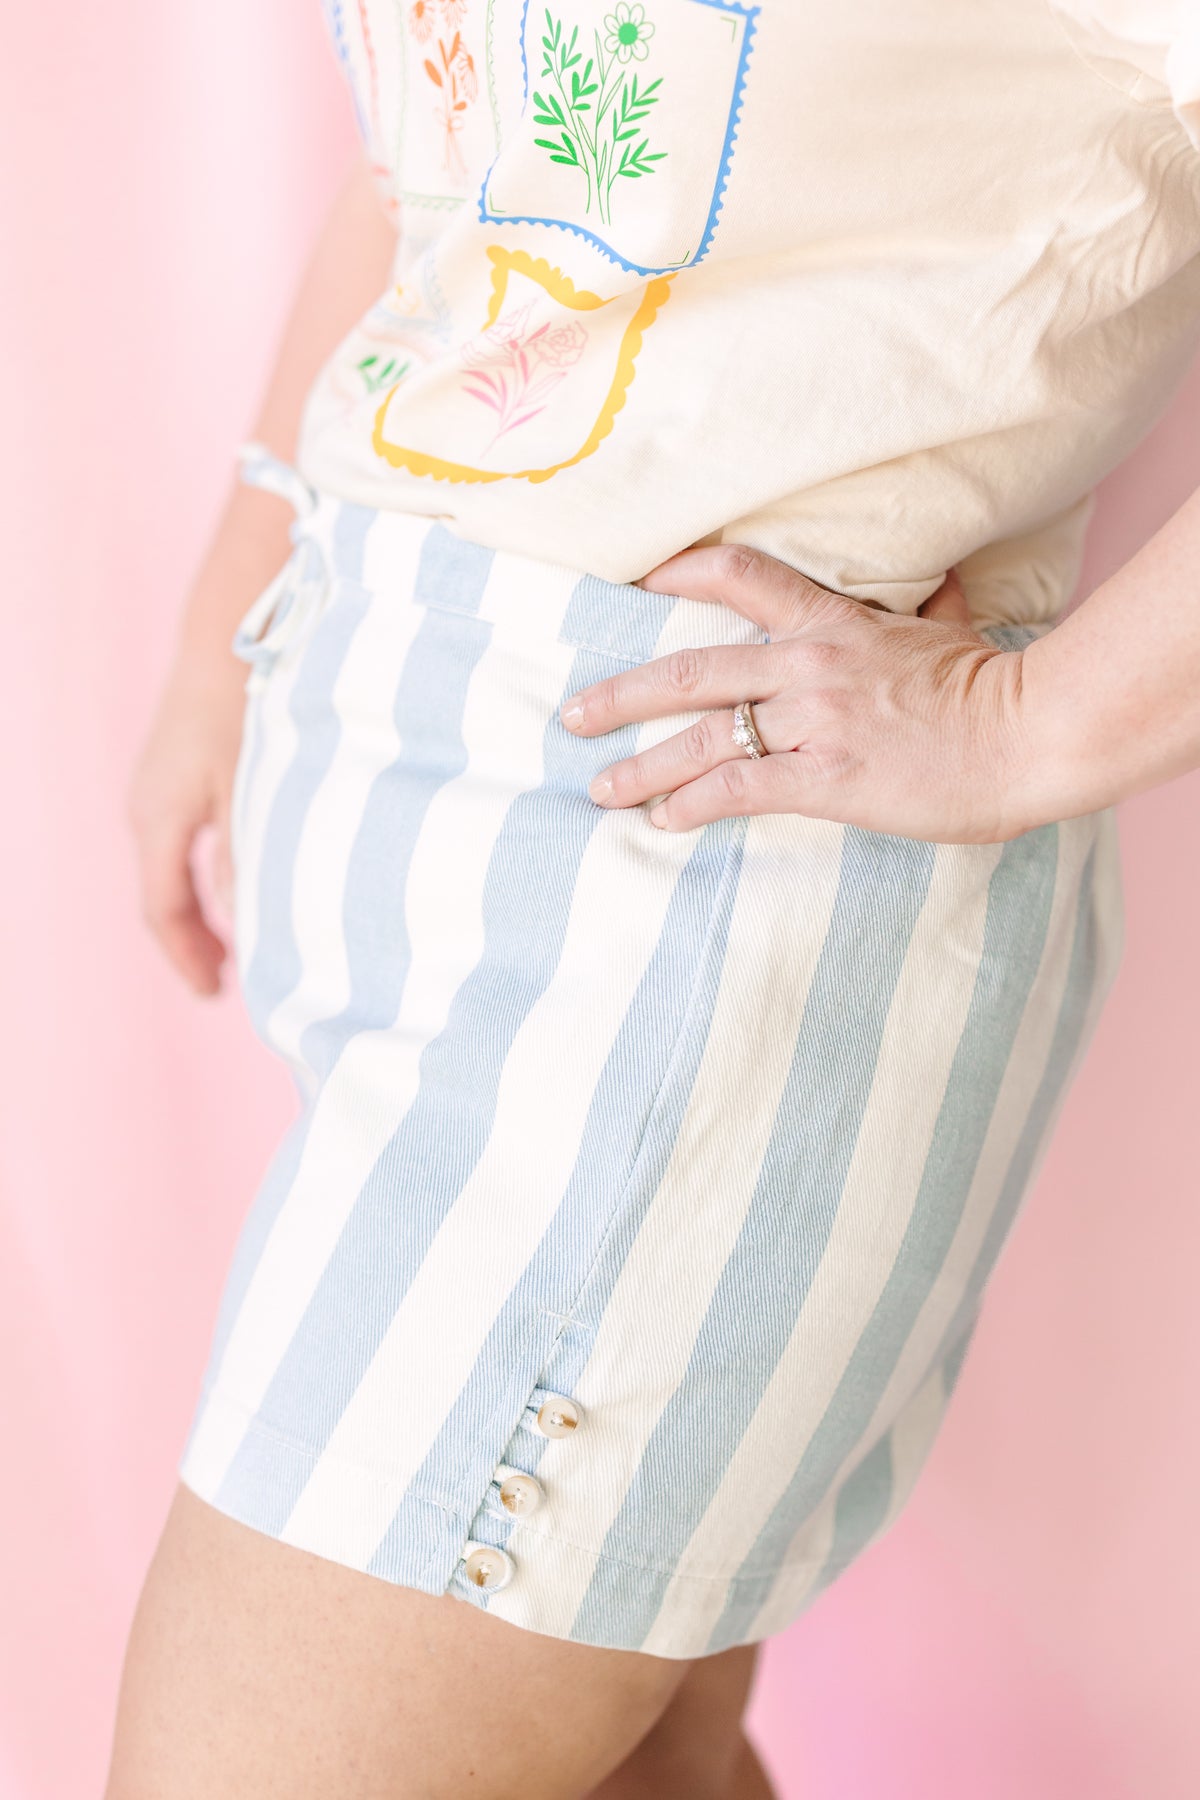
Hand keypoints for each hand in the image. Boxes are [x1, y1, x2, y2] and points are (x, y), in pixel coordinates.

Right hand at [127, 654, 246, 994]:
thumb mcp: (251, 789)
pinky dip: (197, 879)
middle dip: (192, 943)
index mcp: (159, 819)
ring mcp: (154, 792)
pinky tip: (228, 891)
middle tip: (224, 982)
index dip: (188, 956)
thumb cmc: (246, 709)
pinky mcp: (170, 778)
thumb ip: (246, 855)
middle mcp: (146, 809)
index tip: (214, 993)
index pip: (164, 909)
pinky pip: (177, 846)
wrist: (226, 639)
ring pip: (169, 872)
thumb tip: (244, 920)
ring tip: (231, 947)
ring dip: (197, 912)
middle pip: (163, 897)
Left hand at [559, 544, 1032, 843]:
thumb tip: (945, 577)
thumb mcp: (954, 628)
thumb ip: (933, 602)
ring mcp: (812, 721)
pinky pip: (736, 789)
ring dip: (639, 766)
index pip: (741, 576)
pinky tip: (662, 821)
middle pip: (689, 671)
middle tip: (573, 712)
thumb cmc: (994, 688)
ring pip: (699, 737)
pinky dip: (690, 805)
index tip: (633, 583)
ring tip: (599, 786)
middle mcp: (808, 665)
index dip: (679, 573)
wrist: (1030, 734)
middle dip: (621, 694)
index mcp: (834, 624)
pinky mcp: (823, 778)